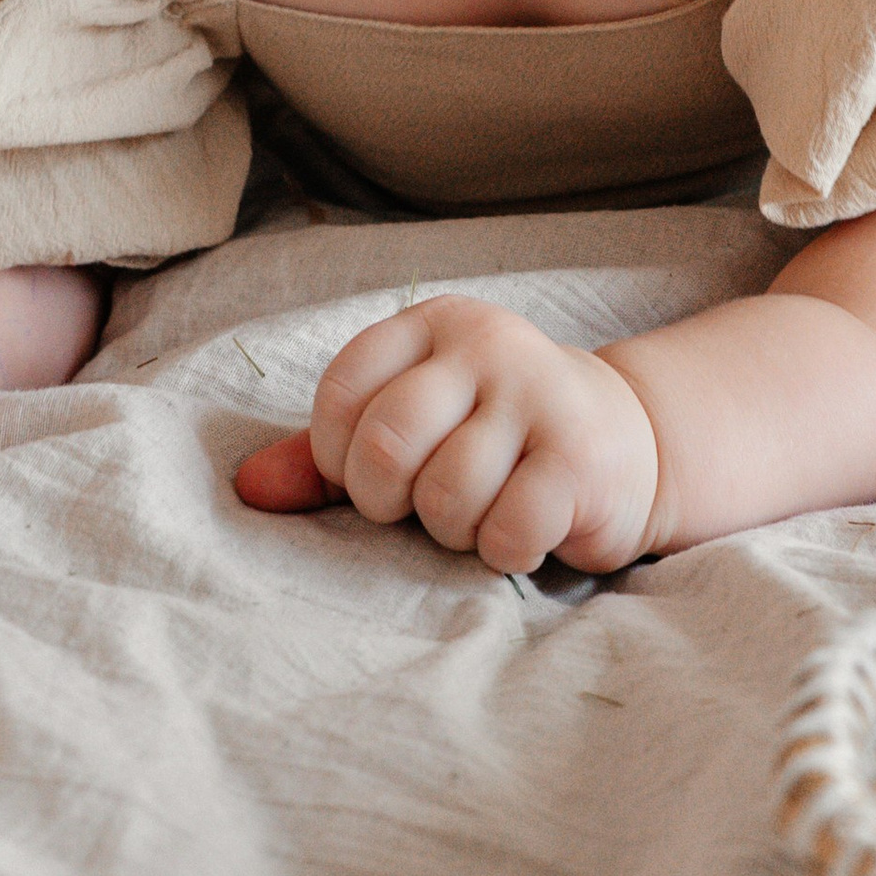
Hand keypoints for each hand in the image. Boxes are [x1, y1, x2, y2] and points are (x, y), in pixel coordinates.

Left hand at [233, 296, 661, 574]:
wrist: (628, 444)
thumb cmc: (493, 440)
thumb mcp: (411, 428)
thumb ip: (323, 457)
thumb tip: (248, 490)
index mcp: (432, 325)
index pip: (343, 392)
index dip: (336, 457)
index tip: (369, 476)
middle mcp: (488, 345)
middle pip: (387, 442)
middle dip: (386, 500)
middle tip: (417, 508)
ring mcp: (540, 396)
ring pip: (447, 494)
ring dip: (451, 531)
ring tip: (478, 515)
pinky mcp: (581, 457)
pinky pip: (506, 529)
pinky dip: (503, 551)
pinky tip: (521, 532)